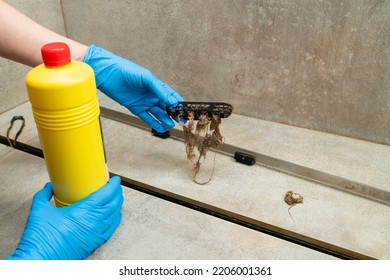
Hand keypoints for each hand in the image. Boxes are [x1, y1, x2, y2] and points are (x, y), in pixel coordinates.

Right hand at [5, 176, 122, 259]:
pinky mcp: (96, 243)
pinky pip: (112, 228)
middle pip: (114, 202)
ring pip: (115, 214)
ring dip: (118, 204)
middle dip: (117, 192)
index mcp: (84, 209)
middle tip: (116, 186)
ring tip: (116, 198)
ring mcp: (97, 232)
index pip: (106, 193)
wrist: (42, 260)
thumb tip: (48, 187)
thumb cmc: (42, 238)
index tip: (115, 179)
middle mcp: (95, 220)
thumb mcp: (39, 210)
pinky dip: (116, 218)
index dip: (114, 185)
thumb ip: (44, 195)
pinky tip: (114, 215)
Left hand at [83, 45, 183, 132]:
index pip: (170, 95)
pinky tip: (161, 128)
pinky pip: (146, 117)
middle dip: (173, 113)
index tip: (185, 109)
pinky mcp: (135, 108)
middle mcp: (151, 94)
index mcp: (156, 85)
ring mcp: (143, 102)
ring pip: (157, 113)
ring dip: (165, 119)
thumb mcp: (146, 77)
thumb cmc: (126, 70)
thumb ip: (159, 89)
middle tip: (181, 119)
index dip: (178, 102)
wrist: (107, 74)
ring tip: (171, 124)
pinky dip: (154, 123)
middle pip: (165, 106)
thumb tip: (171, 100)